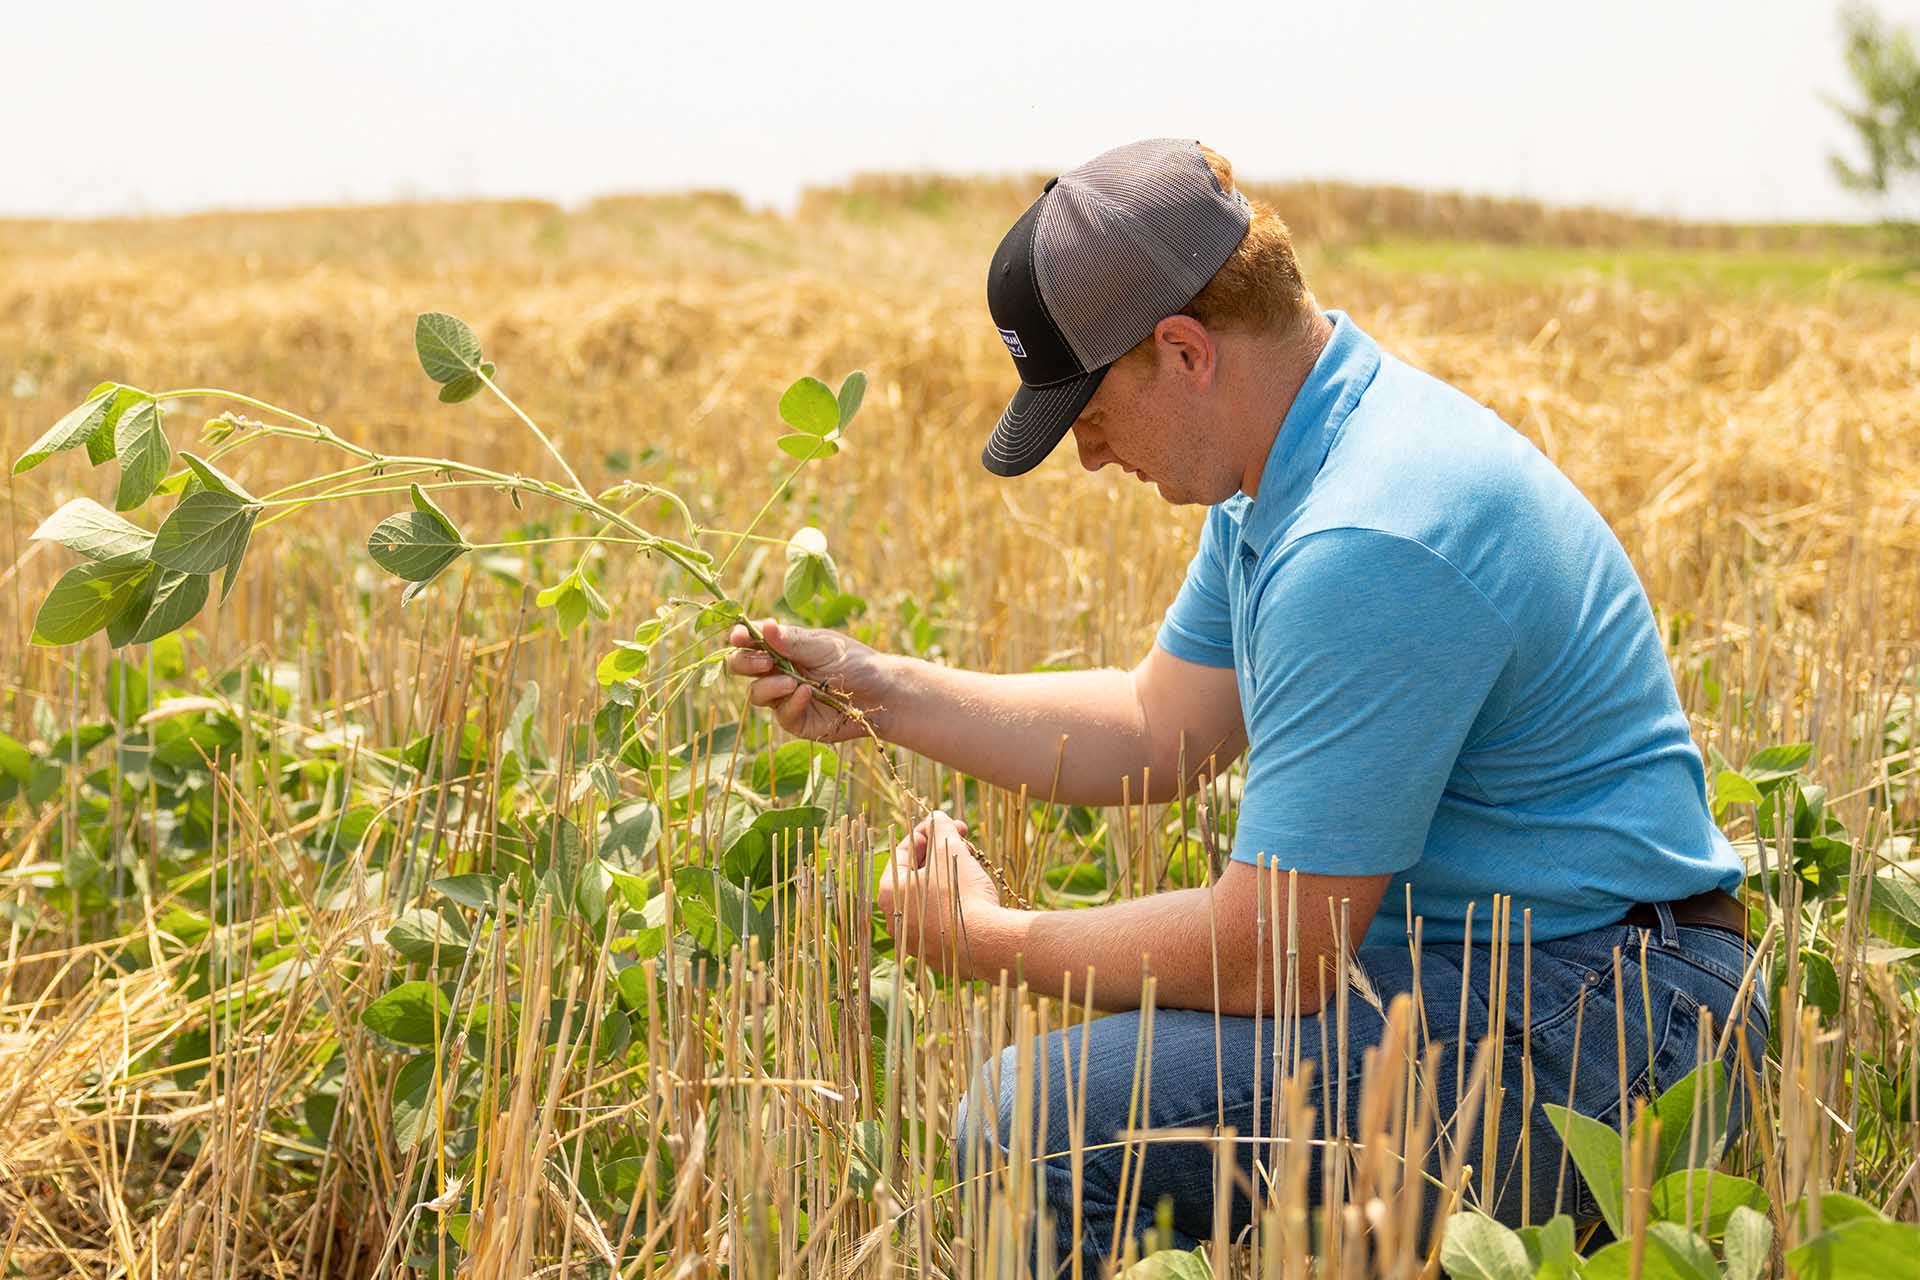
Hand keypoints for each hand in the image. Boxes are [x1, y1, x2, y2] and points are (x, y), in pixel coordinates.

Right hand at [725, 618, 888, 742]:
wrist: (881, 693)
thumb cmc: (854, 662)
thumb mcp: (823, 646)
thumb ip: (792, 640)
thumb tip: (764, 626)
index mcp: (782, 646)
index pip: (751, 641)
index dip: (740, 638)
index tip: (739, 637)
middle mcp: (778, 671)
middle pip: (741, 668)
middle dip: (745, 663)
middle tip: (764, 662)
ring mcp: (784, 697)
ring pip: (756, 694)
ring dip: (770, 686)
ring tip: (792, 681)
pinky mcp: (796, 720)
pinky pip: (781, 714)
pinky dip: (792, 703)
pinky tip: (808, 694)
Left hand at [875, 810, 1002, 970]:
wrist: (986, 942)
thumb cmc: (961, 892)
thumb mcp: (950, 849)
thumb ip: (939, 828)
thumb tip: (937, 817)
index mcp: (889, 894)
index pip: (902, 852)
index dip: (925, 832)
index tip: (944, 824)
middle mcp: (896, 919)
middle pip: (916, 875)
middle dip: (939, 853)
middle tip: (962, 840)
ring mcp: (915, 940)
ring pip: (929, 897)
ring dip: (947, 875)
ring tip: (970, 863)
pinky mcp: (936, 953)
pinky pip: (942, 919)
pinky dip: (953, 902)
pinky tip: (973, 892)